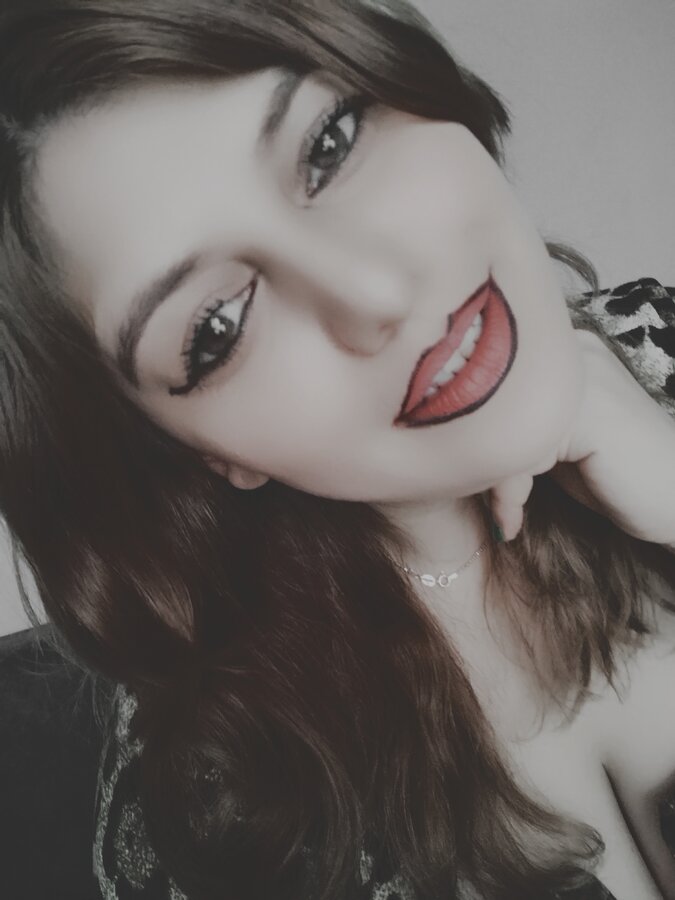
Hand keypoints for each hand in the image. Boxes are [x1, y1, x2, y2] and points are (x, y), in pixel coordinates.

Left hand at [490, 329, 674, 547]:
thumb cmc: (619, 478)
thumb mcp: (553, 448)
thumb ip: (514, 427)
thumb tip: (455, 436)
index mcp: (562, 350)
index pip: (491, 385)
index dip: (480, 438)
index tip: (474, 483)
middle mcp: (571, 350)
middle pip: (491, 405)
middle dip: (484, 462)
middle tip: (495, 510)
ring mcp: (581, 375)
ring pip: (501, 430)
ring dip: (495, 483)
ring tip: (507, 518)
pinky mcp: (588, 411)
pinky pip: (520, 453)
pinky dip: (510, 493)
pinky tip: (514, 522)